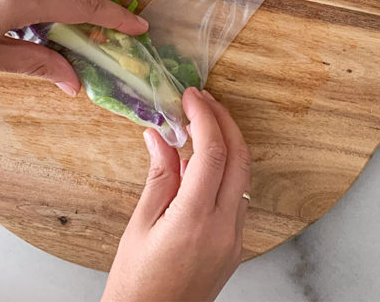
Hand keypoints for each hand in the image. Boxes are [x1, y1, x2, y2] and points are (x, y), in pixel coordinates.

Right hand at [104, 88, 250, 301]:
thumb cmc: (136, 285)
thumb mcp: (140, 226)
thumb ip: (158, 177)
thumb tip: (160, 136)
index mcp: (195, 220)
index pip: (213, 153)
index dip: (205, 118)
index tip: (191, 97)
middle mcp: (224, 228)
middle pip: (239, 158)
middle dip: (225, 122)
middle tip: (203, 101)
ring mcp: (235, 239)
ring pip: (242, 176)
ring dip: (228, 145)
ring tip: (201, 125)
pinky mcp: (236, 247)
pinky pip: (237, 197)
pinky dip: (225, 173)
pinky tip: (202, 165)